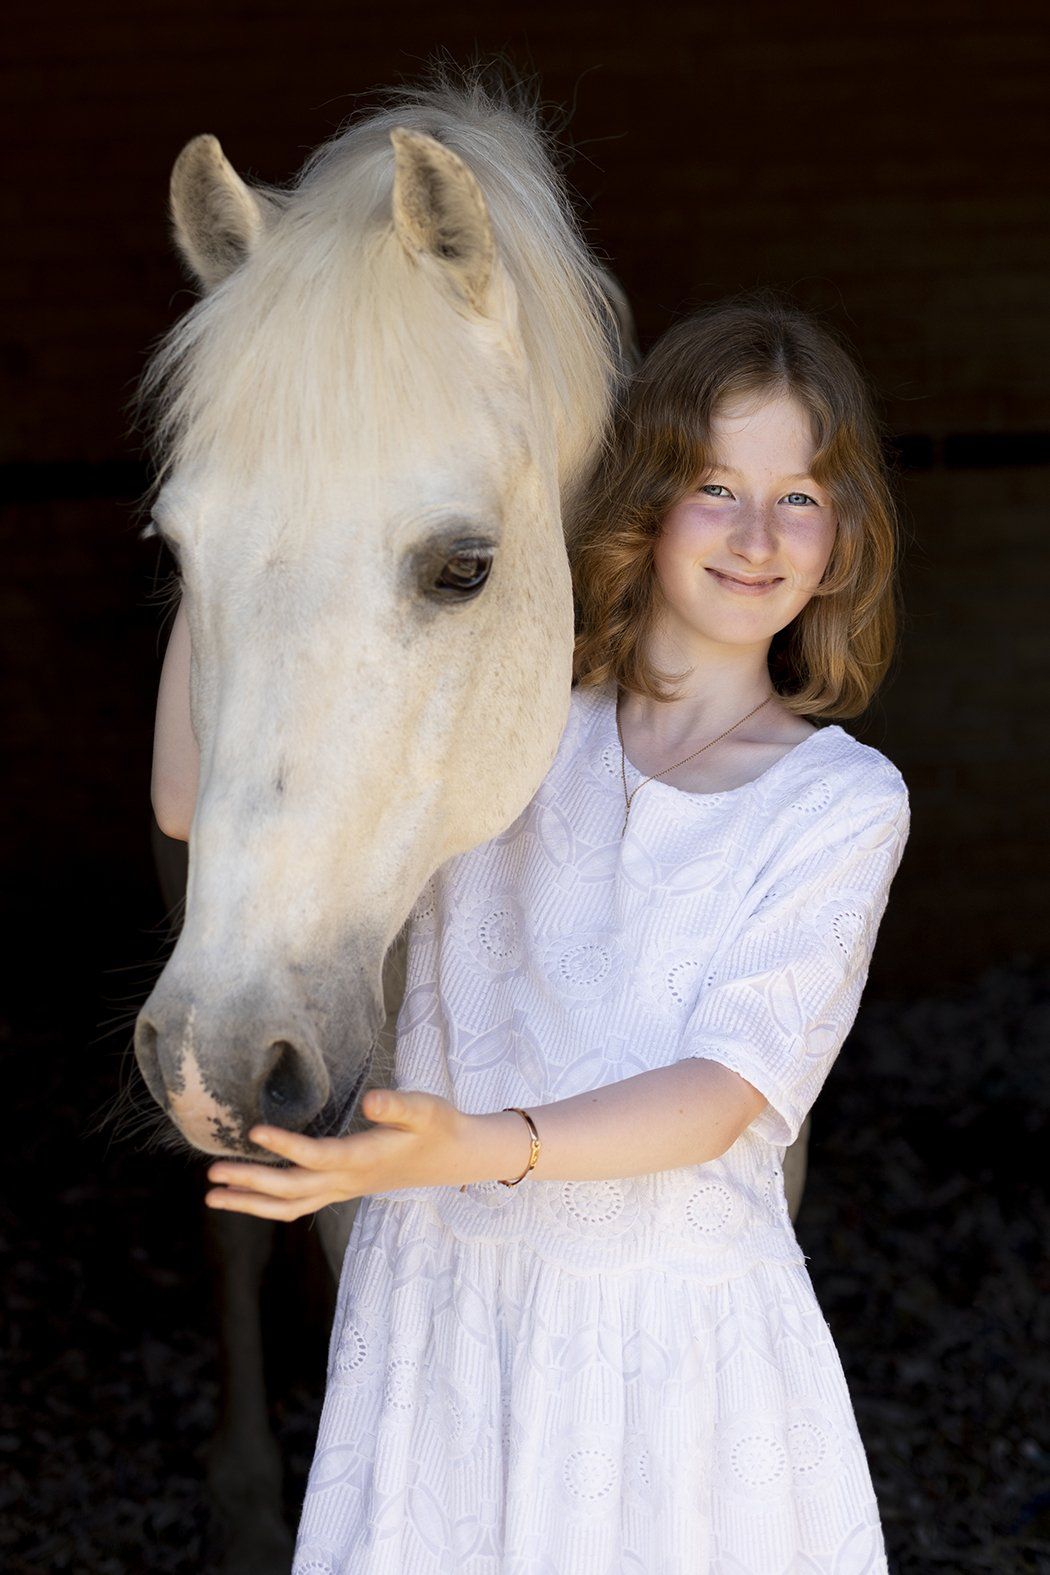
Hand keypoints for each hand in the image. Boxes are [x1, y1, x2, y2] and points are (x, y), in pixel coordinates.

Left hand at [203, 1088, 469, 1220]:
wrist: (456, 1157)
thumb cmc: (439, 1127)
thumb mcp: (425, 1108)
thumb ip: (398, 1105)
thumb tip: (371, 1100)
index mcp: (364, 1159)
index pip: (317, 1156)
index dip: (286, 1147)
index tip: (253, 1132)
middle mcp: (348, 1181)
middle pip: (292, 1190)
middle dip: (250, 1184)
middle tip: (210, 1176)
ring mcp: (344, 1188)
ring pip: (290, 1205)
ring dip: (251, 1202)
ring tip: (212, 1197)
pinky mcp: (344, 1187)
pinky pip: (300, 1203)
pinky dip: (271, 1203)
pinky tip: (248, 1197)